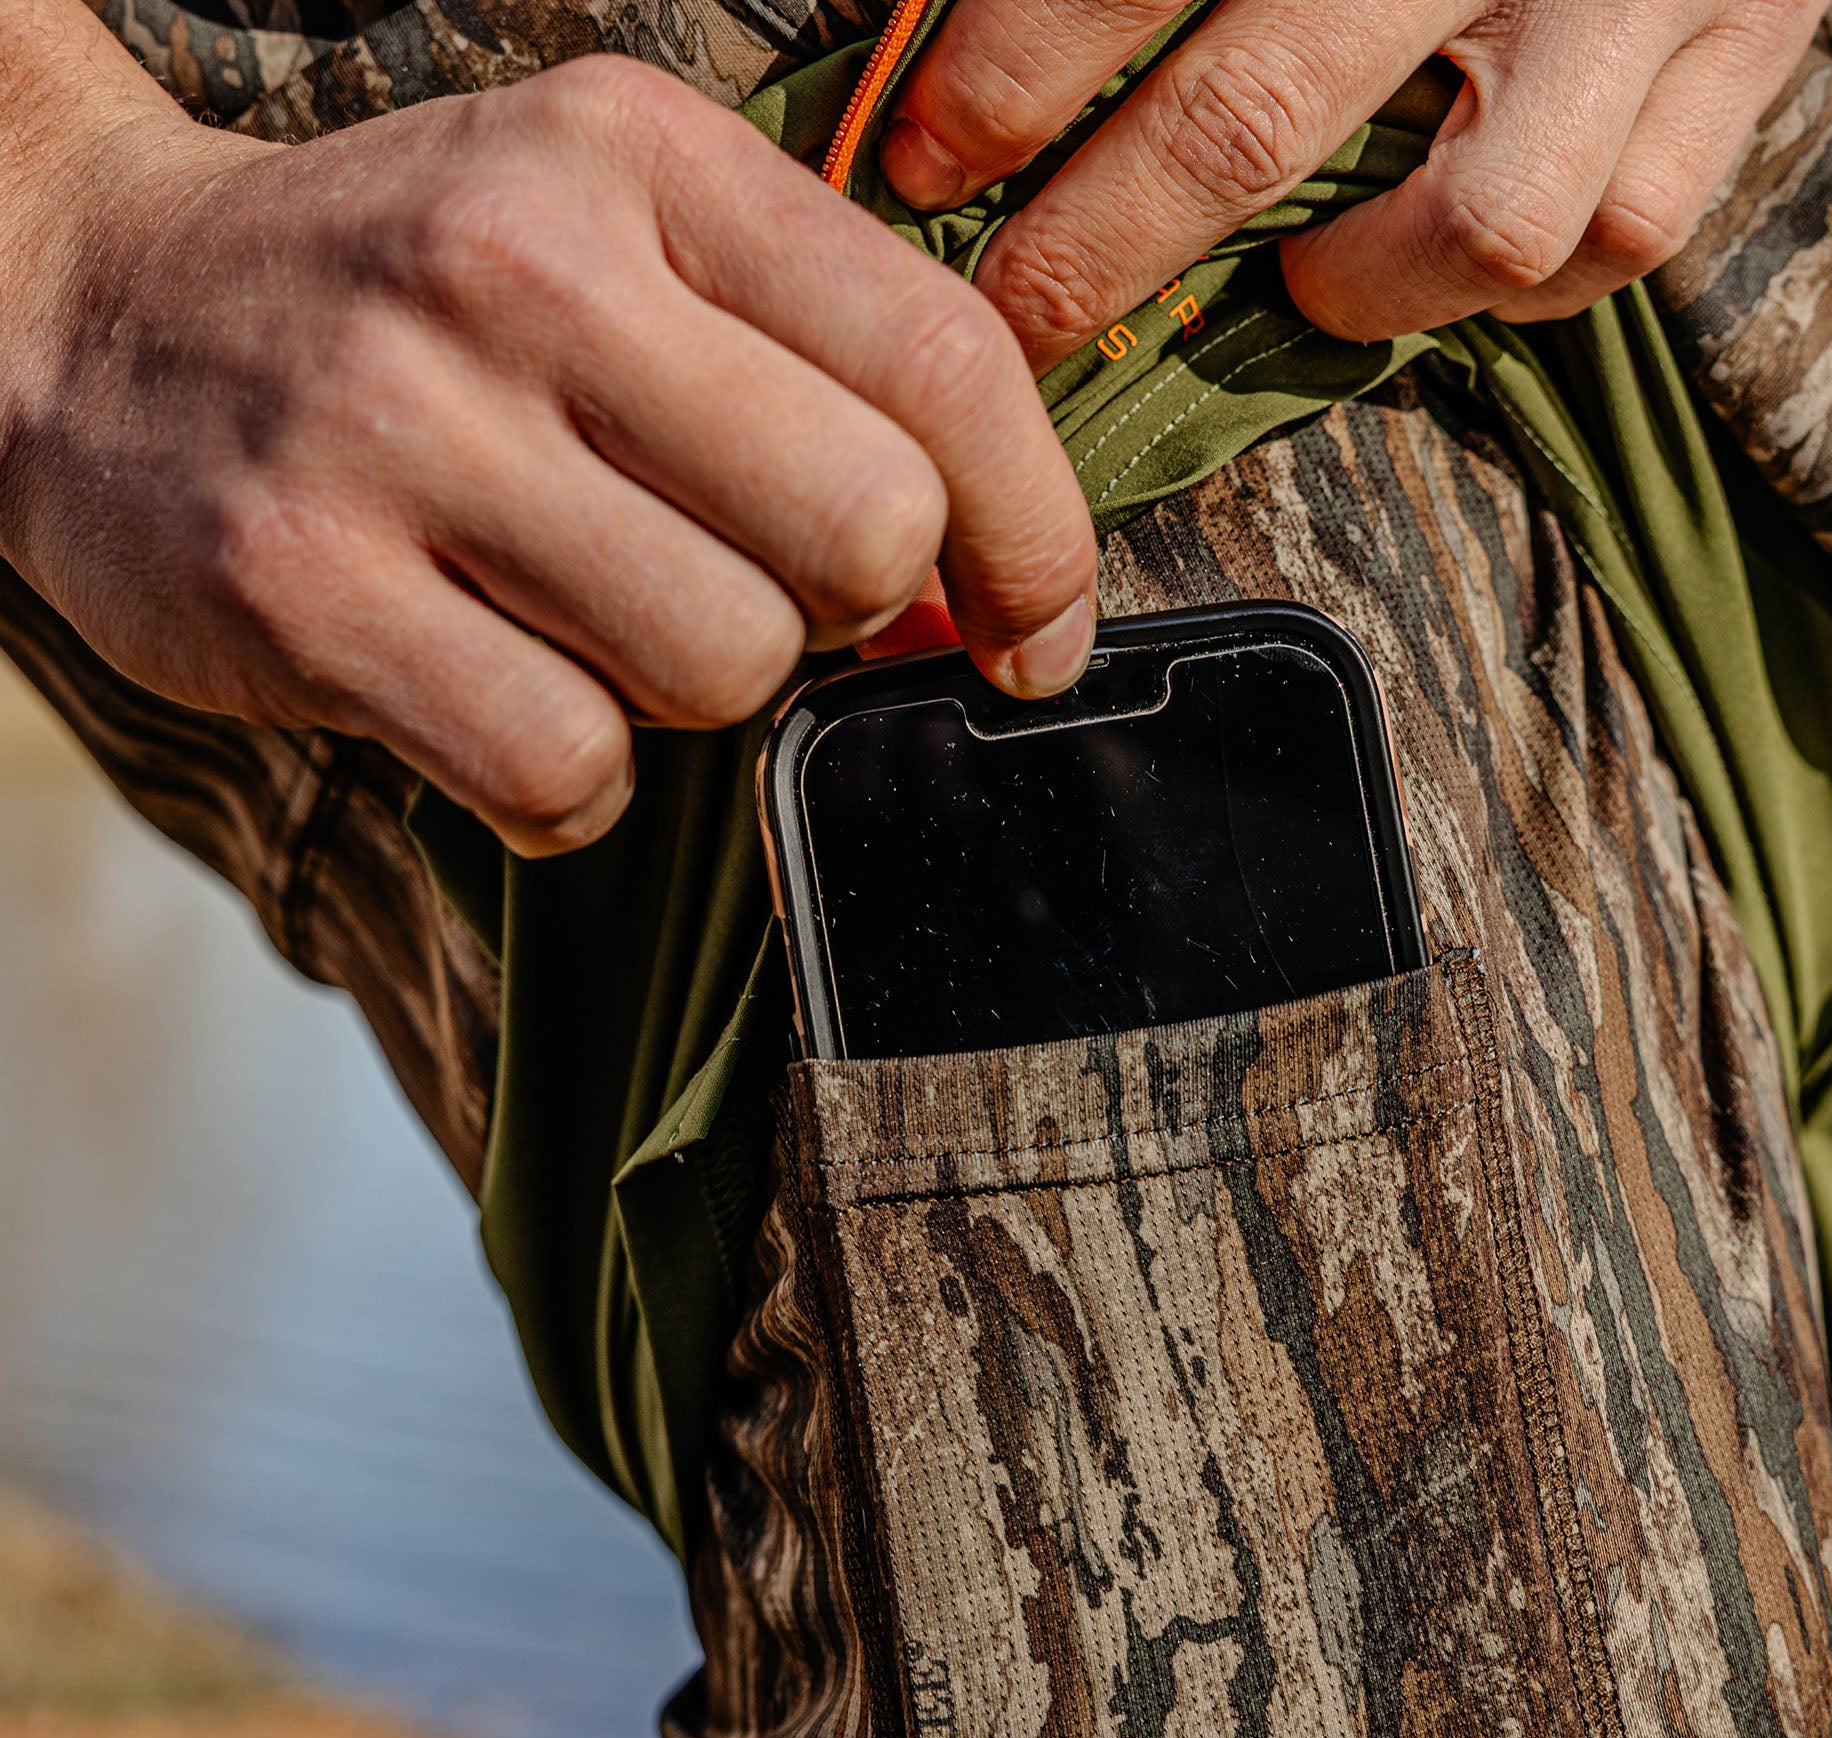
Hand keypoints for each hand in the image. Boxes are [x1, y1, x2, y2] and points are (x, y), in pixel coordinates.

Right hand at [0, 32, 1096, 855]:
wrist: (87, 313)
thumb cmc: (408, 298)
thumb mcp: (613, 234)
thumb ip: (810, 366)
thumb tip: (978, 581)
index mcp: (640, 161)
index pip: (944, 363)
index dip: (1036, 536)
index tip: (1034, 630)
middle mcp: (525, 271)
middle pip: (860, 535)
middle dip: (846, 614)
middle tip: (752, 590)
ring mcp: (403, 434)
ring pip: (723, 667)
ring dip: (692, 691)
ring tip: (586, 621)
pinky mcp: (305, 593)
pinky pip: (565, 771)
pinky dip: (568, 780)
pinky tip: (500, 696)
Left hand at [879, 0, 1822, 369]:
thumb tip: (967, 15)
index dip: (1009, 71)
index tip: (923, 157)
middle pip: (1252, 112)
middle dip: (1101, 242)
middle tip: (1021, 308)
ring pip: (1485, 222)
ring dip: (1358, 287)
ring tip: (1295, 282)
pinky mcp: (1748, 38)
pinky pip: (1615, 233)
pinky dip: (1522, 287)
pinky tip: (1448, 260)